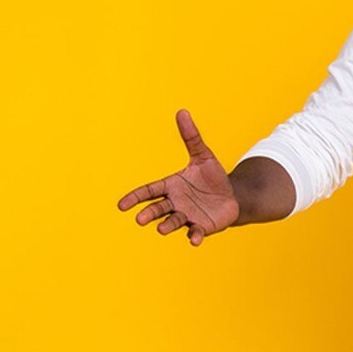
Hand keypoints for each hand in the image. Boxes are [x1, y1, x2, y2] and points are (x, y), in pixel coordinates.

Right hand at [117, 109, 239, 245]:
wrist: (231, 196)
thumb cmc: (212, 177)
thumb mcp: (203, 155)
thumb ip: (191, 137)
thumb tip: (182, 111)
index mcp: (171, 186)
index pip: (149, 191)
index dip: (135, 198)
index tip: (121, 205)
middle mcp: (175, 203)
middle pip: (158, 209)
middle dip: (149, 214)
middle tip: (139, 219)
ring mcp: (187, 216)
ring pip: (173, 222)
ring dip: (167, 225)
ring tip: (161, 229)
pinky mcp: (201, 227)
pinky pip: (195, 233)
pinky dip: (194, 237)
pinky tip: (194, 240)